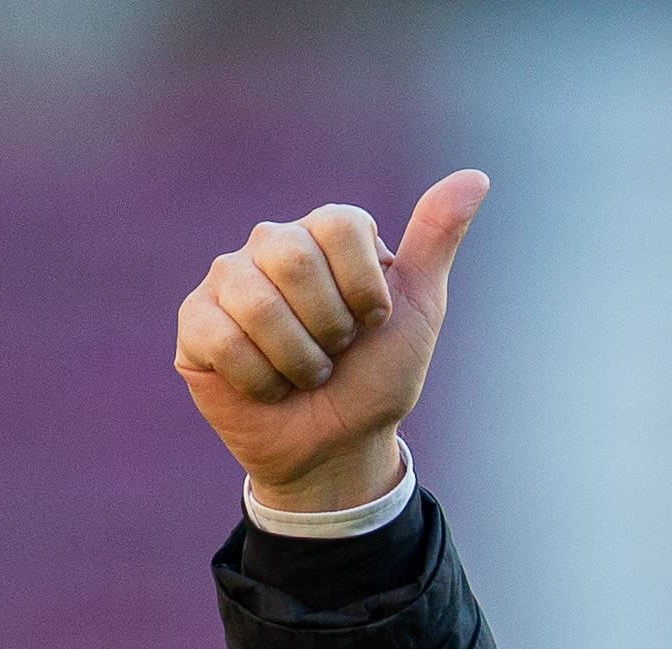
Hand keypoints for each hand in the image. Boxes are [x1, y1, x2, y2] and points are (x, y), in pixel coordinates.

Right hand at [175, 169, 488, 512]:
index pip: (340, 225)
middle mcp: (271, 245)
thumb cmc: (376, 378)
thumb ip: (437, 240)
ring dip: (298, 361)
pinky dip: (259, 380)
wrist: (339, 448)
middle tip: (335, 353)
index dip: (363, 288)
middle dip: (329, 327)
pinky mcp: (196, 323)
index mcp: (324, 233)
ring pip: (256, 303)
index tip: (372, 323)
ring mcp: (228, 281)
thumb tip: (476, 177)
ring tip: (305, 375)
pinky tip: (269, 388)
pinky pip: (221, 339)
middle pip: (293, 259)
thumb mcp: (419, 310)